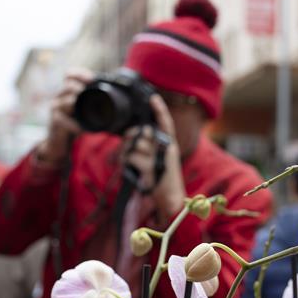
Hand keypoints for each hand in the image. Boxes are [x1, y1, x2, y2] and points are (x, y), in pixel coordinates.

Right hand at [38, 68, 93, 164]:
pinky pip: (66, 121)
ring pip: (68, 101)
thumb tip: (119, 102)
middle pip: (68, 85)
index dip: (80, 74)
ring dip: (80, 106)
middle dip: (81, 88)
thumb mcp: (84, 113)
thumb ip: (94, 105)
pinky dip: (77, 126)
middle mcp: (59, 97)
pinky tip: (84, 130)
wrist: (59, 143)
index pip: (69, 75)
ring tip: (90, 113)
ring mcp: (56, 109)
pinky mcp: (55, 122)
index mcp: (67, 92)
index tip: (92, 79)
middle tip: (93, 96)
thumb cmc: (74, 126)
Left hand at [122, 95, 184, 221]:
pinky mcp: (151, 169)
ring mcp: (159, 158)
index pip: (166, 123)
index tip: (153, 98)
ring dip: (126, 152)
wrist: (171, 199)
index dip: (159, 110)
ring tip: (127, 162)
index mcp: (170, 145)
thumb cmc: (162, 179)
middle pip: (142, 132)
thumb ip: (149, 147)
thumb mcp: (159, 160)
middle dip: (130, 137)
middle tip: (127, 148)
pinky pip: (132, 158)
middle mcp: (167, 149)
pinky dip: (126, 163)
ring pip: (135, 144)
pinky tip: (130, 170)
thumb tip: (132, 137)